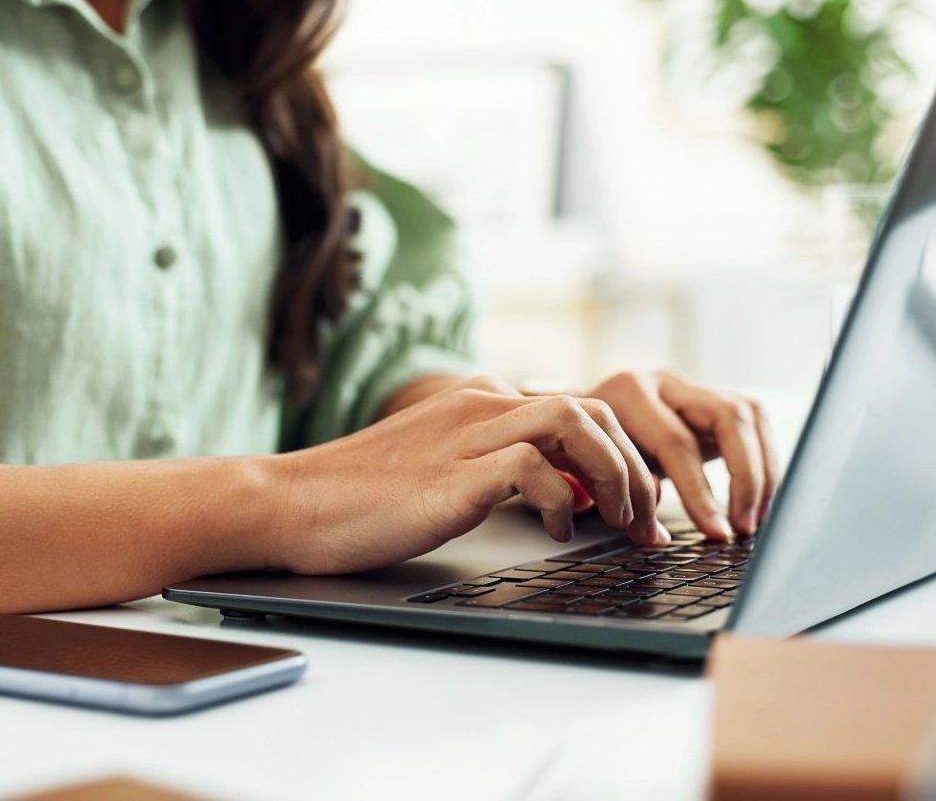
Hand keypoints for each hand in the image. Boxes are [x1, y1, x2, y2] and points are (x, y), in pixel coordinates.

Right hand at [265, 377, 666, 574]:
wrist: (290, 503)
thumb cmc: (361, 499)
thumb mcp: (445, 472)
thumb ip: (501, 469)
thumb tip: (563, 494)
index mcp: (481, 402)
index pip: (578, 409)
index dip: (621, 456)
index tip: (638, 506)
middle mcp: (480, 406)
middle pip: (591, 410)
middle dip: (634, 467)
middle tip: (645, 522)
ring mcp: (465, 436)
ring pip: (572, 423)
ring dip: (612, 474)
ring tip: (618, 520)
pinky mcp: (450, 475)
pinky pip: (529, 468)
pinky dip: (559, 501)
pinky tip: (556, 533)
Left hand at [587, 370, 777, 539]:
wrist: (584, 419)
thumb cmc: (590, 449)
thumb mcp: (597, 467)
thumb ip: (628, 489)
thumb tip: (657, 524)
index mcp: (630, 393)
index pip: (677, 442)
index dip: (700, 492)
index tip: (716, 532)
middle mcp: (666, 381)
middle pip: (728, 417)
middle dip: (745, 477)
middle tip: (744, 526)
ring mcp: (693, 385)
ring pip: (749, 414)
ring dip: (762, 470)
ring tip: (756, 517)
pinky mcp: (713, 398)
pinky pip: (754, 422)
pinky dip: (763, 462)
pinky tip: (759, 499)